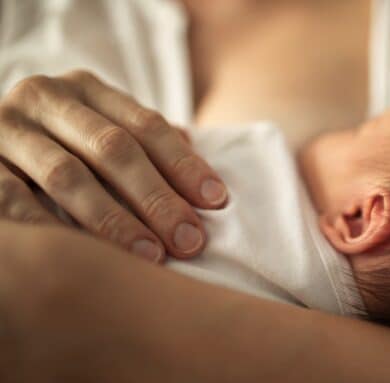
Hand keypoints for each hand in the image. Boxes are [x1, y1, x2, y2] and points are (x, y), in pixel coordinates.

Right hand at [0, 70, 226, 261]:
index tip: (217, 201)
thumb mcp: (100, 128)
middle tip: (190, 239)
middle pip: (114, 149)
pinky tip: (84, 257)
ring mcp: (7, 128)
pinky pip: (14, 200)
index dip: (184, 164)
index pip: (146, 125)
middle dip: (157, 197)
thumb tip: (202, 166)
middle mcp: (47, 98)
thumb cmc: (62, 140)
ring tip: (152, 255)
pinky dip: (52, 229)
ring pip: (67, 176)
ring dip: (114, 220)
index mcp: (87, 89)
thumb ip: (143, 142)